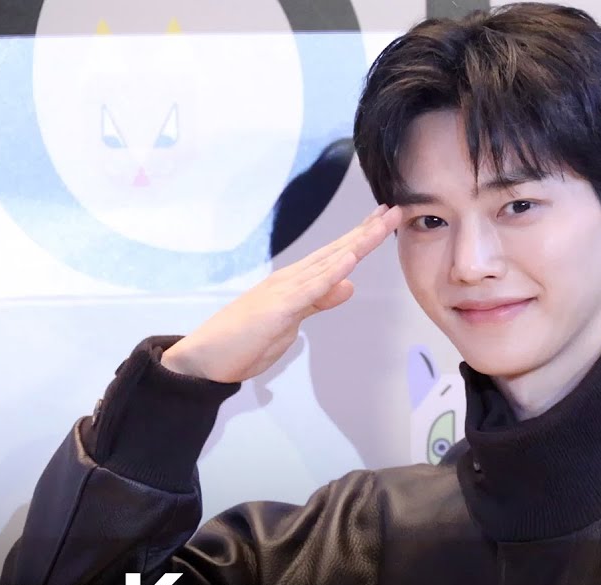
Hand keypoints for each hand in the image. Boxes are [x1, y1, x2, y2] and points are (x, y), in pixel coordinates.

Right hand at [161, 204, 402, 382]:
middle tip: (394, 209)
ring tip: (381, 224)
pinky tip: (349, 258)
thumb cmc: (244, 341)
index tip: (384, 221)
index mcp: (296, 283)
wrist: (205, 358)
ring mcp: (285, 291)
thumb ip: (319, 301)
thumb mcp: (292, 321)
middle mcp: (292, 280)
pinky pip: (310, 289)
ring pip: (328, 263)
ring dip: (356, 243)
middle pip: (337, 251)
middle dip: (367, 231)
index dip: (361, 238)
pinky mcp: (279, 309)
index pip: (335, 256)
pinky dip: (331, 273)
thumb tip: (349, 285)